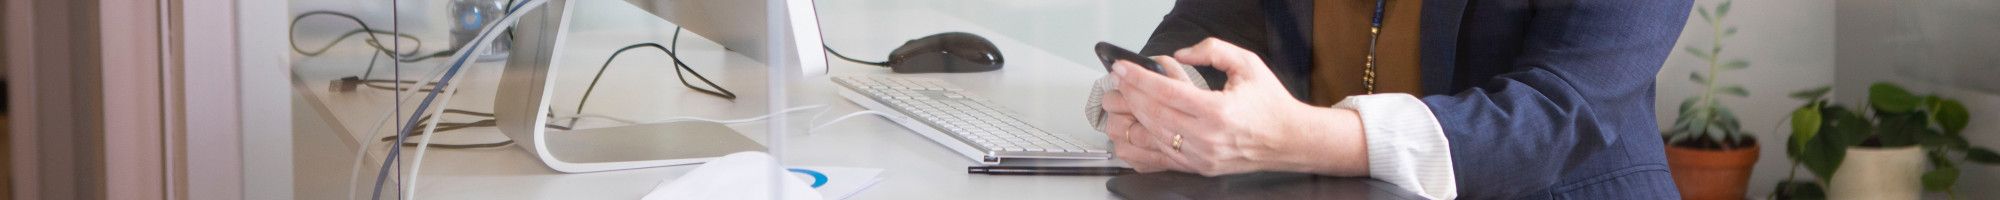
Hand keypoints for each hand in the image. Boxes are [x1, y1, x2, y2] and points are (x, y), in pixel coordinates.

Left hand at [1112, 38, 1367, 175]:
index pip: (1166, 93)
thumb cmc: (1270, 104)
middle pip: (1154, 115)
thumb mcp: (1247, 64)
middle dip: (1129, 94)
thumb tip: (1179, 55)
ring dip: (1131, 117)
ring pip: (1153, 136)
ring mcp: (1201, 156)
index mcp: (1218, 111)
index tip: (1122, 68)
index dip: (1139, 78)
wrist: (1290, 139)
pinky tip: (1129, 130)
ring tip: (1119, 100)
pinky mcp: (1199, 168)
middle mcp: (1207, 137)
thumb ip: (1213, 50)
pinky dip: (1140, 143)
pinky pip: (1160, 157)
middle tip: (1116, 80)